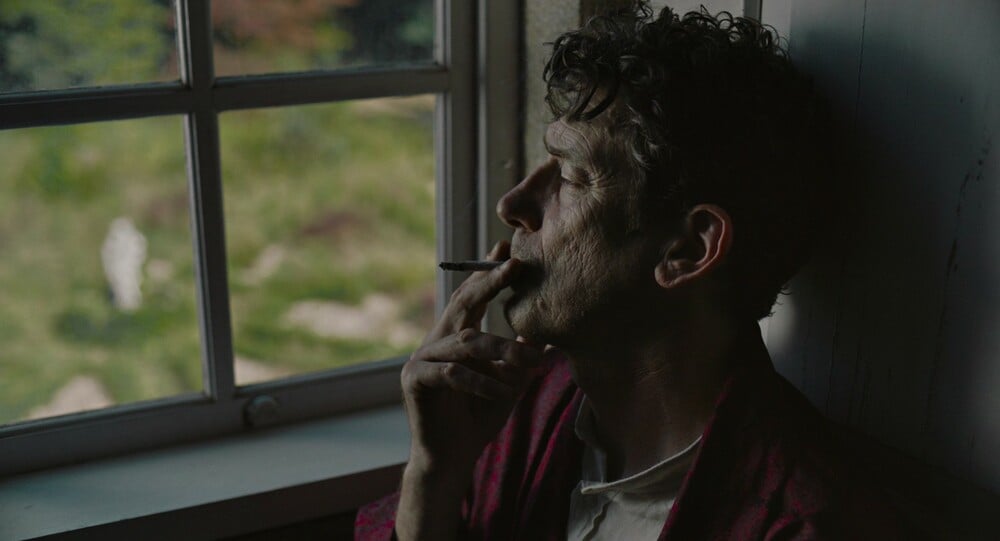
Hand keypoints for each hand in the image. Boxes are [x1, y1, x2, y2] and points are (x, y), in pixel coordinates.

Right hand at [401, 240, 543, 474]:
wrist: (452, 456)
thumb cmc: (480, 416)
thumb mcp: (509, 380)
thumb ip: (520, 354)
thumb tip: (548, 328)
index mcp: (455, 335)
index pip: (471, 296)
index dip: (487, 273)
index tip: (507, 249)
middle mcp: (436, 340)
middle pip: (462, 303)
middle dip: (489, 283)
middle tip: (513, 266)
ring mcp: (422, 359)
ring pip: (466, 342)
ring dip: (501, 351)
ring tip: (530, 363)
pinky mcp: (415, 381)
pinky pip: (452, 373)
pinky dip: (481, 382)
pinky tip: (502, 393)